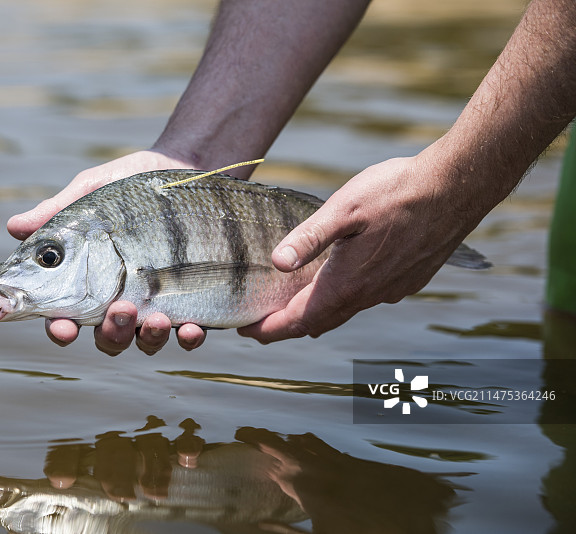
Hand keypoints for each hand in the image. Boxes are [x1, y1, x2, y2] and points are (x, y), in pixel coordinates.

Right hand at [8, 150, 206, 354]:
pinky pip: (188, 336)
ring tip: (156, 317)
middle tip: (120, 309)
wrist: (185, 170)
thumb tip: (13, 227)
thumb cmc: (131, 186)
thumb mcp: (93, 193)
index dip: (60, 328)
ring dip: (147, 338)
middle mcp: (119, 301)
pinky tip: (190, 328)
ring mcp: (155, 307)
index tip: (63, 328)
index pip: (64, 316)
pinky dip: (188, 339)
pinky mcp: (191, 304)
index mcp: (86, 283)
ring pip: (144, 342)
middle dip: (111, 333)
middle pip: (107, 338)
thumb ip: (57, 212)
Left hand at [239, 151, 486, 340]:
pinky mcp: (409, 280)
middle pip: (319, 323)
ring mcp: (391, 290)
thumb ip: (309, 239)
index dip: (268, 329)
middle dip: (287, 326)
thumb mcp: (344, 209)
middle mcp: (369, 295)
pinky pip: (368, 299)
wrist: (458, 188)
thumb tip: (277, 263)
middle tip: (261, 322)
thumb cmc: (399, 193)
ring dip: (316, 313)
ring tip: (292, 304)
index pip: (298, 321)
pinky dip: (344, 299)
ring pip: (345, 312)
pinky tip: (340, 280)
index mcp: (347, 283)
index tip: (245, 330)